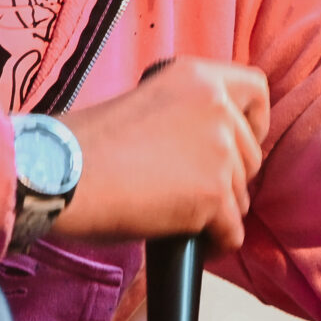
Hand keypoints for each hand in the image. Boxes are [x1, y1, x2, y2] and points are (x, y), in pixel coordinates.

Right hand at [50, 58, 269, 251]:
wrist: (63, 172)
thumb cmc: (90, 145)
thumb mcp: (149, 104)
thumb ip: (186, 115)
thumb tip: (208, 150)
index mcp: (197, 76)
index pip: (257, 89)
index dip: (254, 121)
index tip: (235, 141)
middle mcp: (216, 106)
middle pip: (251, 155)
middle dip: (227, 179)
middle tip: (187, 190)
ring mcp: (220, 151)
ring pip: (242, 197)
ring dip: (216, 212)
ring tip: (175, 214)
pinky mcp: (214, 194)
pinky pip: (233, 232)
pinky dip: (213, 244)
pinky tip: (188, 240)